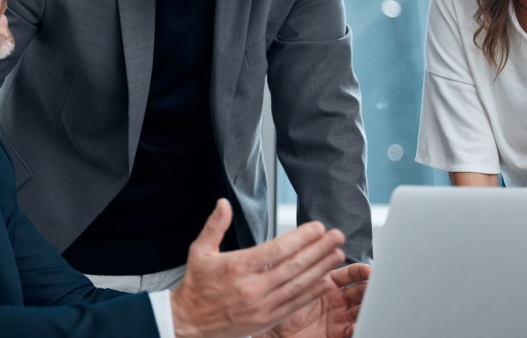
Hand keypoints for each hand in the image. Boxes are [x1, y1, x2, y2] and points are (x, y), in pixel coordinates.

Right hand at [171, 199, 347, 337]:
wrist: (189, 323)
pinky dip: (312, 293)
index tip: (317, 227)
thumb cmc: (196, 286)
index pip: (277, 249)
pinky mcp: (266, 321)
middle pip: (294, 266)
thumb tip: (223, 203)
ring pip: (298, 285)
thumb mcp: (199, 251)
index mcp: (238, 267)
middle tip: (337, 237)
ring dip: (321, 269)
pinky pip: (294, 305)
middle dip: (319, 249)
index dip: (301, 237)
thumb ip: (215, 226)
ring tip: (338, 255)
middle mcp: (252, 287)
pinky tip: (326, 281)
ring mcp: (261, 306)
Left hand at [259, 262, 370, 337]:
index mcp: (327, 284)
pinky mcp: (337, 334)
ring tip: (373, 304)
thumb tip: (301, 242)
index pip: (349, 274)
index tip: (368, 270)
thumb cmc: (277, 307)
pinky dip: (358, 326)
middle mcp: (335, 300)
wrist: (273, 334)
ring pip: (360, 309)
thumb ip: (297, 263)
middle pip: (360, 291)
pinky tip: (358, 323)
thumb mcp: (288, 283)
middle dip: (370, 287)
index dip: (360, 272)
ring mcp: (337, 318)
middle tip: (377, 286)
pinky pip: (353, 330)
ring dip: (368, 306)